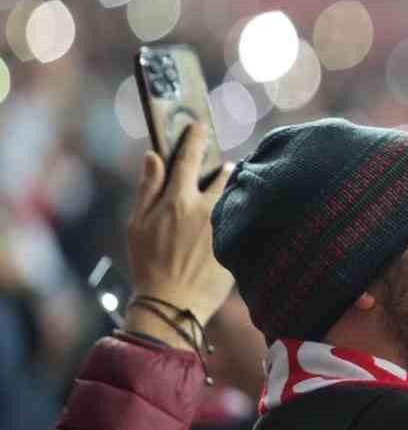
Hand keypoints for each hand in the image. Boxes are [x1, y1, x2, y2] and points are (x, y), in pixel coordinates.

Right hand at [126, 125, 234, 336]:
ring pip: (240, 194)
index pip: (190, 158)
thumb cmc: (148, 263)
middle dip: (223, 167)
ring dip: (236, 188)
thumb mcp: (138, 224)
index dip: (195, 137)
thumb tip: (153, 156)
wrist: (173, 303)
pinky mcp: (240, 241)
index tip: (199, 125)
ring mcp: (227, 225)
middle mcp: (207, 208)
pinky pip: (246, 217)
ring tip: (231, 192)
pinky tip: (243, 217)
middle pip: (225, 173)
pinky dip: (243, 212)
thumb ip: (148, 187)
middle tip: (219, 169)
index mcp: (178, 200)